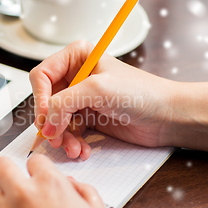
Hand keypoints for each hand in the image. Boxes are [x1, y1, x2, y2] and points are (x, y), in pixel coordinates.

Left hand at [0, 155, 116, 207]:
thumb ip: (85, 191)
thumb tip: (71, 184)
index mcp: (51, 185)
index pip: (34, 159)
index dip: (37, 168)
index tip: (36, 176)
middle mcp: (24, 196)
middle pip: (0, 165)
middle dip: (5, 170)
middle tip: (9, 178)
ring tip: (2, 202)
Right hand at [29, 40, 174, 159]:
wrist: (167, 116)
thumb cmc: (142, 92)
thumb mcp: (98, 90)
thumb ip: (65, 102)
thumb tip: (45, 122)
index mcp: (77, 57)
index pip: (42, 76)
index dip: (40, 98)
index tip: (46, 118)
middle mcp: (76, 76)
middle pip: (46, 101)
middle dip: (51, 123)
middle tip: (56, 139)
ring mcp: (81, 98)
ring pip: (55, 120)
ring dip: (62, 137)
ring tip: (73, 148)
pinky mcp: (87, 116)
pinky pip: (68, 131)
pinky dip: (72, 142)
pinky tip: (82, 150)